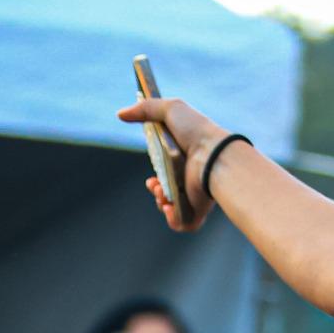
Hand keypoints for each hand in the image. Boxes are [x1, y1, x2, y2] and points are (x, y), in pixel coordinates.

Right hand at [117, 95, 235, 234]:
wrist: (213, 155)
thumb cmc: (196, 131)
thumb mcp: (170, 109)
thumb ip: (145, 109)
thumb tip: (120, 114)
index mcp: (187, 160)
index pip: (168, 171)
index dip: (156, 172)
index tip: (151, 168)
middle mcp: (191, 178)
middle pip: (167, 191)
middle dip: (155, 190)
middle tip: (155, 184)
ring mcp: (195, 194)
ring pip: (171, 208)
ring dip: (159, 201)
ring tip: (161, 191)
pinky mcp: (199, 209)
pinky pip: (183, 223)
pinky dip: (172, 218)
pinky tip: (168, 205)